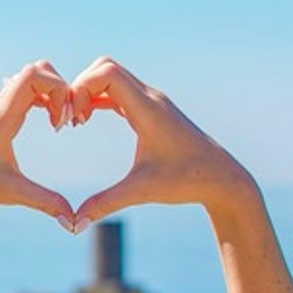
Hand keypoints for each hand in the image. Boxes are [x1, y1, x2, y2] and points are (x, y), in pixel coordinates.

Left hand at [0, 60, 74, 224]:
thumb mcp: (9, 194)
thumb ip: (44, 203)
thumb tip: (72, 222)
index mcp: (0, 118)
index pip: (34, 75)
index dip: (59, 90)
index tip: (62, 123)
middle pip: (37, 69)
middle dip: (60, 89)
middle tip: (65, 121)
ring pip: (29, 78)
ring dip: (51, 94)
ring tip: (58, 124)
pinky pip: (21, 91)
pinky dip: (40, 99)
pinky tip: (46, 123)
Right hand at [69, 57, 257, 229]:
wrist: (222, 178)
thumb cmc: (186, 181)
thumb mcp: (141, 192)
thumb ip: (104, 204)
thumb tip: (74, 225)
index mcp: (148, 110)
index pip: (106, 73)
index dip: (80, 89)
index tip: (73, 120)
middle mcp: (150, 98)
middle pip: (105, 66)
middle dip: (79, 87)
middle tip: (70, 119)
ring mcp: (151, 101)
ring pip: (111, 75)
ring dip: (88, 92)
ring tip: (77, 121)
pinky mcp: (151, 109)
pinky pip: (117, 90)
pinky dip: (98, 98)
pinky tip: (87, 120)